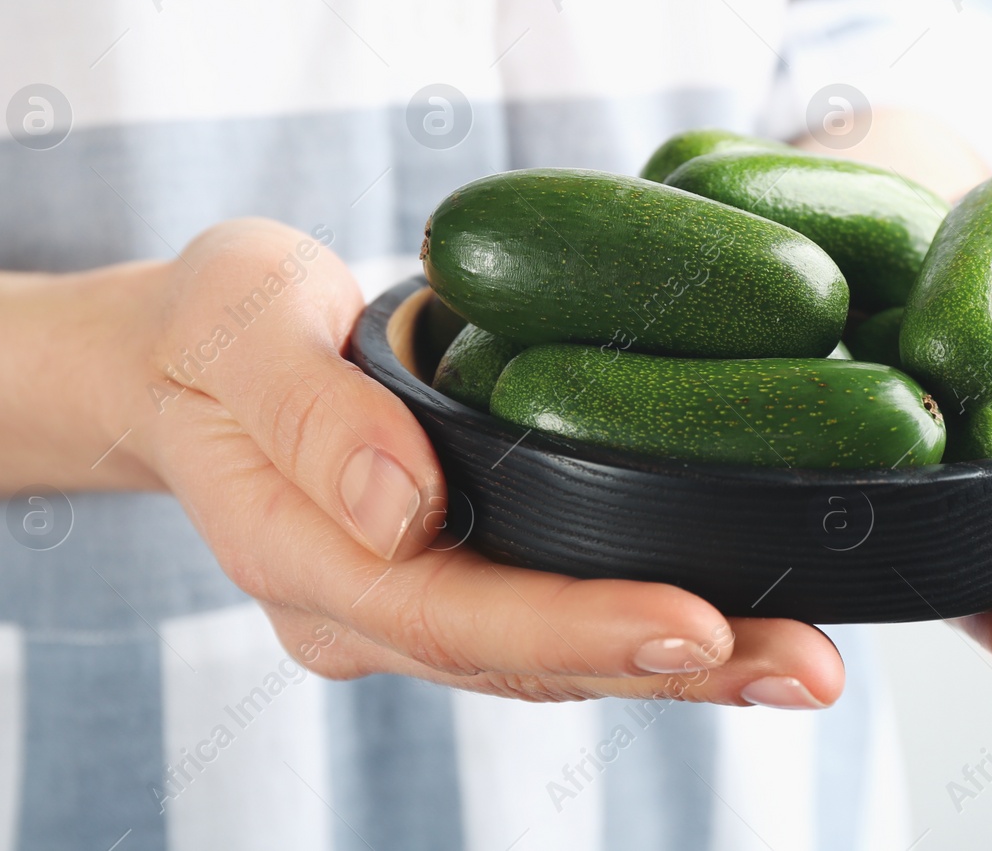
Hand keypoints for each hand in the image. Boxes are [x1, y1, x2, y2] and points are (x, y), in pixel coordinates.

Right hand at [113, 219, 843, 706]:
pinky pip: (552, 624)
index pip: (448, 614)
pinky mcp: (450, 582)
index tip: (696, 624)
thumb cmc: (214, 326)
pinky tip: (739, 626)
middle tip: (805, 668)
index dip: (575, 629)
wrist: (185, 360)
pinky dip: (645, 631)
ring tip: (802, 664)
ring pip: (549, 663)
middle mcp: (358, 609)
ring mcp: (405, 608)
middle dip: (668, 670)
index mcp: (297, 553)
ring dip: (683, 669)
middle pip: (522, 665)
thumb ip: (310, 411)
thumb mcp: (238, 322)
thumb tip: (402, 506)